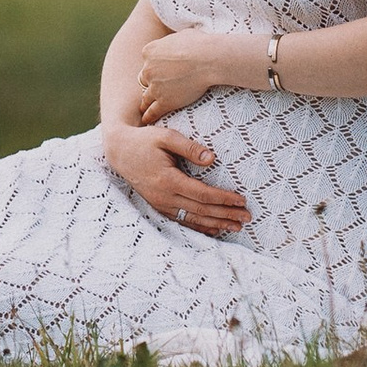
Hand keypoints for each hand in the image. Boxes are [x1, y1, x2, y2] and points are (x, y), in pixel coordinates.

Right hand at [104, 122, 248, 236]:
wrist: (120, 151)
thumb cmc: (145, 141)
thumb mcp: (166, 136)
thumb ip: (189, 147)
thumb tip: (212, 159)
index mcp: (167, 180)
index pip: (202, 194)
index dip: (223, 198)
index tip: (241, 200)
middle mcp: (164, 197)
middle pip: (201, 210)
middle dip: (226, 214)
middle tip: (247, 217)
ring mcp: (160, 204)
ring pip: (193, 218)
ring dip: (217, 223)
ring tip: (237, 226)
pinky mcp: (159, 206)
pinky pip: (182, 220)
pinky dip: (200, 226)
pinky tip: (215, 229)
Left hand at [132, 29, 247, 120]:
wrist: (208, 58)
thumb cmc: (200, 43)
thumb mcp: (181, 34)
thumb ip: (173, 41)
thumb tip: (179, 40)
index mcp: (149, 51)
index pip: (147, 61)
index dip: (155, 66)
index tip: (162, 71)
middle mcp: (147, 69)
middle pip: (145, 79)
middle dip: (151, 83)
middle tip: (158, 89)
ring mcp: (154, 86)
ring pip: (146, 97)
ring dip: (147, 102)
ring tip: (145, 110)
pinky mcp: (164, 101)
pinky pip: (152, 111)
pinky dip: (149, 116)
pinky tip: (148, 120)